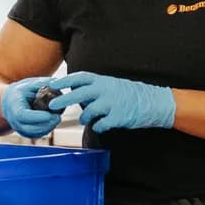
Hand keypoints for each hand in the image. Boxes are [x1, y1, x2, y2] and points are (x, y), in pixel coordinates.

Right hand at [1, 77, 64, 138]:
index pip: (22, 115)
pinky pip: (37, 135)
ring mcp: (19, 128)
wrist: (11, 101)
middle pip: (28, 128)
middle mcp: (13, 119)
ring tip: (57, 118)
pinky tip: (53, 121)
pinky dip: (46, 129)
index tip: (49, 114)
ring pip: (34, 133)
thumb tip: (56, 83)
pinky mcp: (25, 132)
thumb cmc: (22, 91)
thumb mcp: (31, 83)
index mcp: (14, 105)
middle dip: (45, 124)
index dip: (36, 117)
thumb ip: (43, 83)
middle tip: (58, 117)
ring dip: (48, 127)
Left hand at [47, 72, 175, 134]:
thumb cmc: (130, 94)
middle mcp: (106, 90)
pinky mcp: (117, 117)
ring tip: (87, 119)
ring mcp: (111, 104)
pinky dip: (98, 126)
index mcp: (103, 80)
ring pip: (88, 113)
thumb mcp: (112, 84)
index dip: (65, 81)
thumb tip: (75, 93)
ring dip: (85, 117)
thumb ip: (94, 88)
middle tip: (51, 106)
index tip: (53, 85)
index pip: (80, 77)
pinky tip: (102, 125)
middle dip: (63, 100)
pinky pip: (100, 124)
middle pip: (78, 94)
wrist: (154, 102)